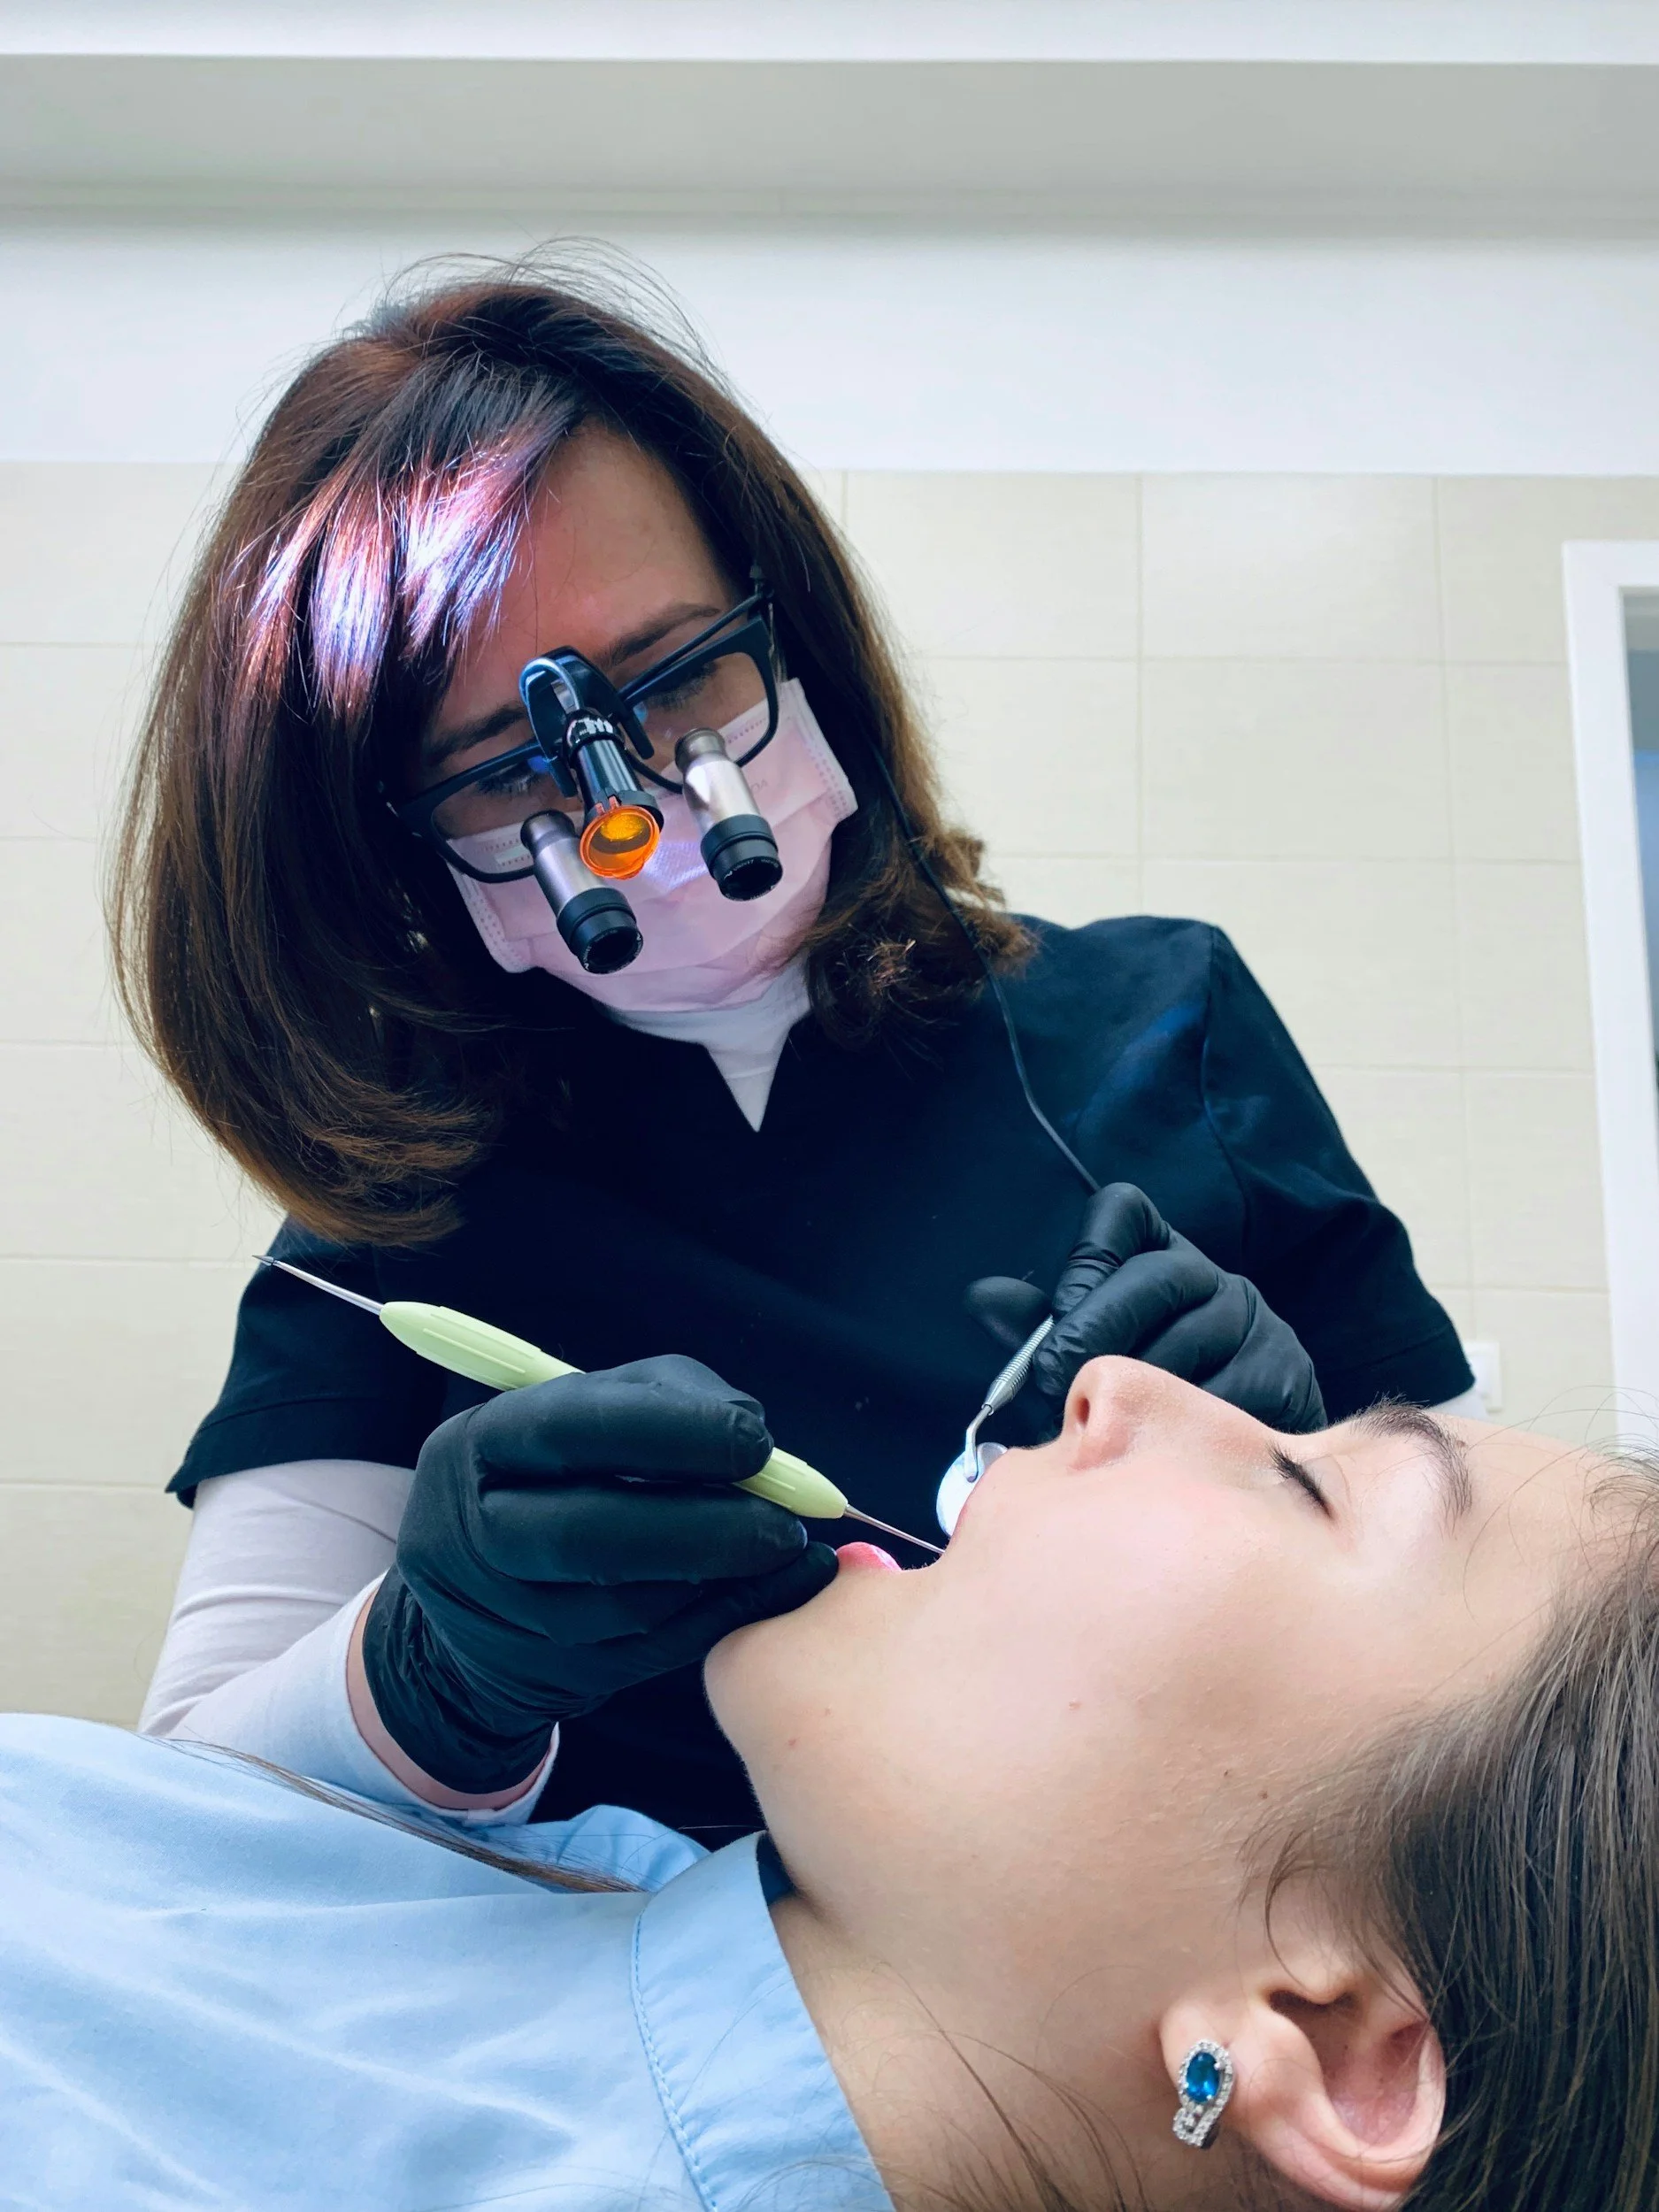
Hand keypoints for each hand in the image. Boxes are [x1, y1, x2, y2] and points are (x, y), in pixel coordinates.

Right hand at [361, 1355, 836, 1792]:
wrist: (484, 1587)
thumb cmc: (561, 1468)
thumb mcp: (591, 1407)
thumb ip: (667, 1397)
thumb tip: (751, 1427)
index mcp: (480, 1443)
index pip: (569, 1430)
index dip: (669, 1433)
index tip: (756, 1442)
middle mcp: (477, 1533)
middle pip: (587, 1533)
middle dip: (703, 1526)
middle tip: (787, 1521)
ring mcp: (511, 1616)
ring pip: (626, 1606)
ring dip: (722, 1577)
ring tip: (786, 1547)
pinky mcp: (556, 1673)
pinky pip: (654, 1650)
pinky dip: (724, 1614)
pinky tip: (777, 1586)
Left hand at [970, 1183, 1324, 1434]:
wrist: (1240, 1460)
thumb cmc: (1143, 1401)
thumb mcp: (1087, 1352)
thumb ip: (1038, 1327)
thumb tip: (981, 1300)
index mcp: (1160, 1256)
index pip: (1123, 1212)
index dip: (1086, 1257)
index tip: (1060, 1312)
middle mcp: (1216, 1278)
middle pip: (1156, 1277)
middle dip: (1096, 1328)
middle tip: (1055, 1380)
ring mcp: (1257, 1324)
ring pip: (1190, 1342)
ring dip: (1136, 1388)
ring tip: (1099, 1423)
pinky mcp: (1287, 1375)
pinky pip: (1230, 1397)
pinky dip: (1184, 1425)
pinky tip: (1156, 1447)